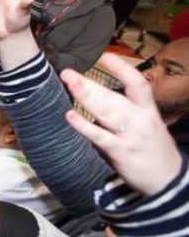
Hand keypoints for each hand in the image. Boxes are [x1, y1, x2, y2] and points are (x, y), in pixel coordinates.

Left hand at [61, 53, 181, 195]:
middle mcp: (140, 119)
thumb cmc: (153, 148)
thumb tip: (99, 97)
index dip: (122, 69)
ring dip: (86, 97)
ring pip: (106, 112)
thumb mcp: (147, 124)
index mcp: (148, 110)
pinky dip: (84, 126)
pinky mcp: (122, 152)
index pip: (138, 84)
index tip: (105, 56)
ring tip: (69, 83)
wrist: (169, 180)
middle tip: (68, 72)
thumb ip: (127, 110)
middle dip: (90, 84)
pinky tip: (70, 116)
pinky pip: (100, 137)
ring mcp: (131, 135)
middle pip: (113, 97)